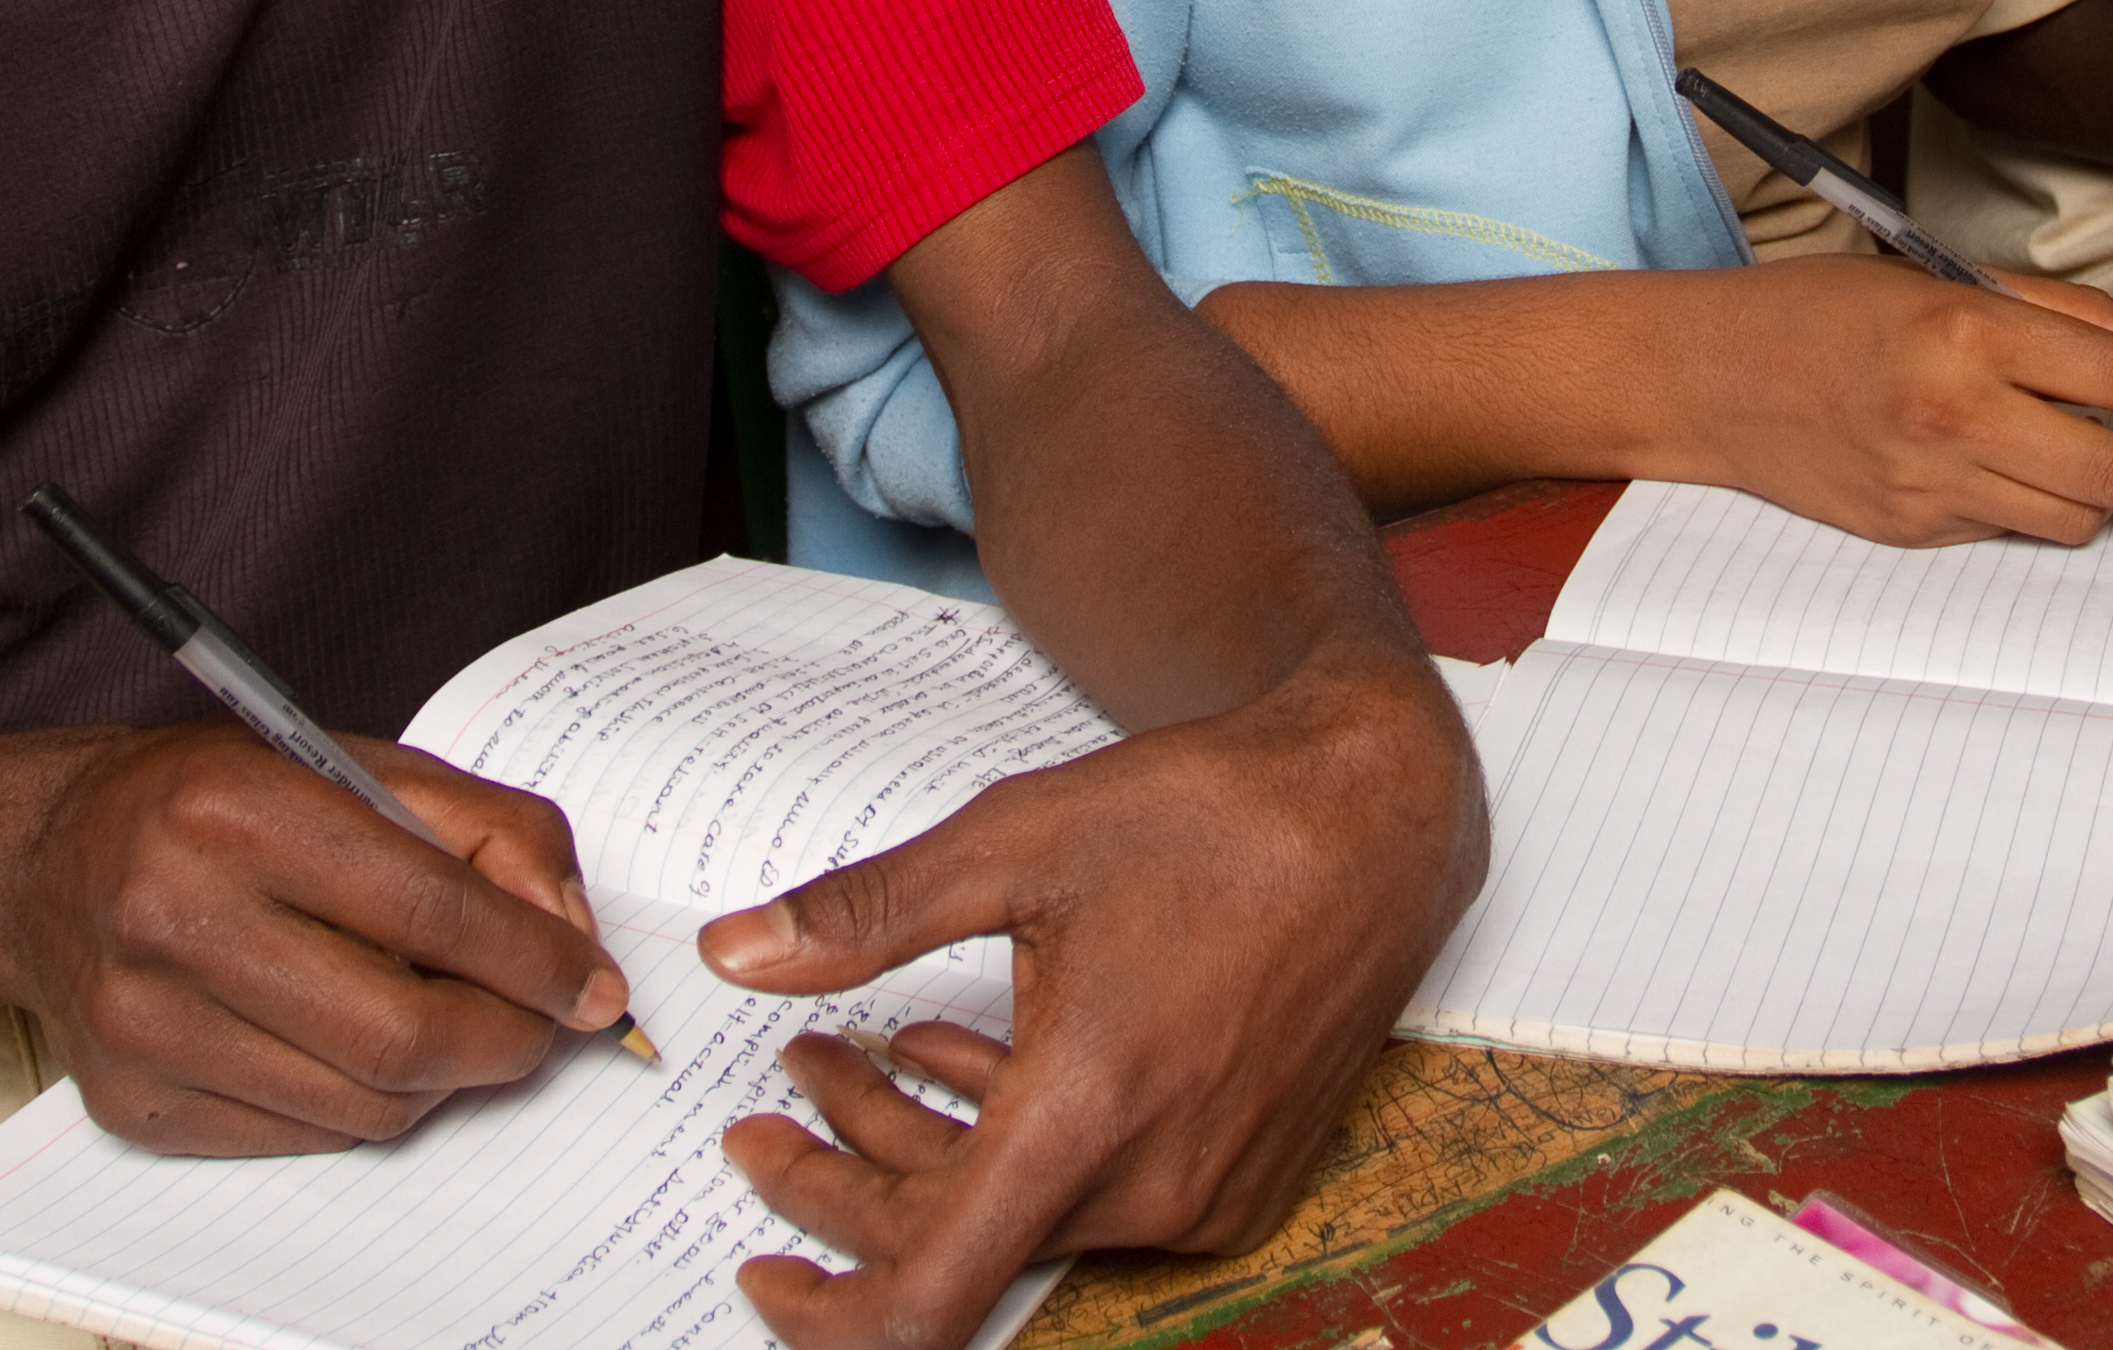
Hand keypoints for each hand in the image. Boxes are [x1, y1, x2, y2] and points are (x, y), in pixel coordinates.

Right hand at [0, 723, 624, 1154]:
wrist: (40, 863)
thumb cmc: (212, 802)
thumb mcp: (353, 764)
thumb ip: (484, 829)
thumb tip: (570, 929)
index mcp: (233, 810)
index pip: (429, 910)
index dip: (537, 959)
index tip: (597, 986)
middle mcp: (173, 918)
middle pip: (399, 1031)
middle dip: (508, 1041)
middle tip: (548, 1026)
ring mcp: (143, 1023)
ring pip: (361, 1102)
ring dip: (445, 1078)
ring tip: (460, 1026)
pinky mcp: (132, 1101)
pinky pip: (303, 1134)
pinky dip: (367, 1102)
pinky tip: (366, 1048)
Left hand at [704, 657, 1481, 1349]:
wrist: (1376, 814)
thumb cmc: (1210, 816)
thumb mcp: (1012, 844)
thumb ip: (863, 915)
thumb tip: (737, 951)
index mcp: (1084, 1119)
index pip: (928, 1302)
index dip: (827, 1318)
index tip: (759, 1270)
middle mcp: (1151, 1184)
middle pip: (956, 1240)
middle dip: (847, 1178)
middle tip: (781, 1097)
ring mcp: (1207, 1192)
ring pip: (1022, 1209)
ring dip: (926, 1143)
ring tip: (858, 1053)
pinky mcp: (1243, 1176)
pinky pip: (1095, 1194)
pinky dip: (1013, 1141)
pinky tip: (966, 1057)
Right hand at [1659, 254, 2112, 545]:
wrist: (1714, 377)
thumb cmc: (1824, 313)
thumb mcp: (1943, 276)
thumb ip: (2060, 313)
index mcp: (1969, 328)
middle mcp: (1956, 411)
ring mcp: (1932, 481)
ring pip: (2074, 517)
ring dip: (2109, 495)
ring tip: (2105, 463)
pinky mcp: (1912, 529)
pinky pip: (2010, 530)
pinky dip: (2034, 506)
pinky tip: (2018, 471)